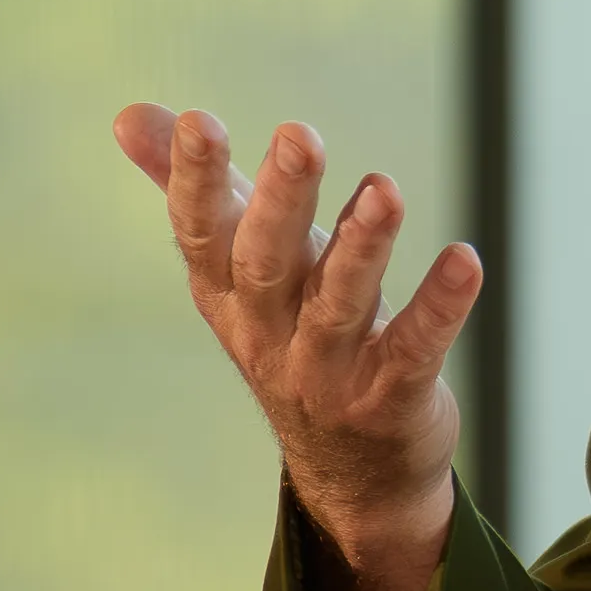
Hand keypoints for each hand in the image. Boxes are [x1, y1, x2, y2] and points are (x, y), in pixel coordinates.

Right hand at [116, 103, 479, 590]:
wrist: (353, 474)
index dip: (196, 181)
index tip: (198, 122)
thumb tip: (125, 115)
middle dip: (282, 200)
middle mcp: (269, 335)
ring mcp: (327, 373)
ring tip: (385, 190)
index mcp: (228, 296)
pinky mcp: (389, 399)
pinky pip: (413, 351)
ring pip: (339, 306)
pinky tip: (465, 261)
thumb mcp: (241, 270)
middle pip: (267, 264)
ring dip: (362, 247)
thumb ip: (201, 192)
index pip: (202, 234)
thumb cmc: (294, 340)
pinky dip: (439, 307)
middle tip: (300, 135)